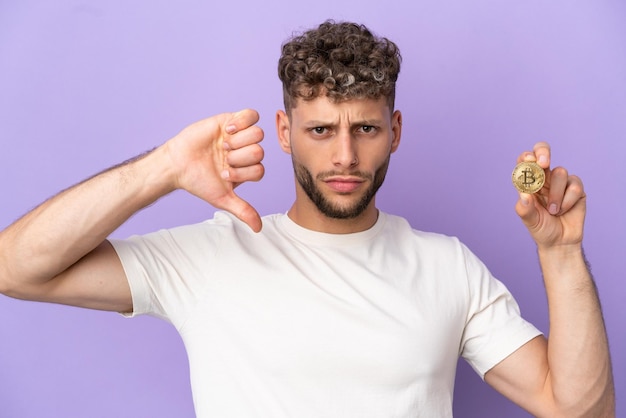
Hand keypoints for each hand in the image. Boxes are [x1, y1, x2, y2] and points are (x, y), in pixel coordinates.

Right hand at [164, 109, 264, 231]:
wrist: (177, 164)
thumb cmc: (199, 181)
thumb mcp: (222, 198)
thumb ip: (243, 210)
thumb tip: (258, 229)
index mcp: (247, 169)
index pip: (259, 170)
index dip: (242, 173)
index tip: (224, 174)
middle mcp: (246, 152)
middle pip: (260, 152)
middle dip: (239, 158)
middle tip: (222, 158)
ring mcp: (240, 136)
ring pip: (258, 135)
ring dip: (238, 142)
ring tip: (222, 145)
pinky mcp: (231, 120)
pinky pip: (251, 115)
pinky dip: (242, 123)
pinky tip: (227, 130)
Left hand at [514, 142, 585, 249]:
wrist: (559, 242)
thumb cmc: (541, 228)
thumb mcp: (529, 221)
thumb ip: (525, 208)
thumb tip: (524, 195)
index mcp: (528, 182)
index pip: (525, 162)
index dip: (527, 157)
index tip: (529, 160)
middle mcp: (543, 178)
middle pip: (543, 153)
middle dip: (543, 152)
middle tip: (544, 163)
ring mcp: (560, 182)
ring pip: (560, 173)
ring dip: (556, 194)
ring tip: (553, 211)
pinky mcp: (576, 189)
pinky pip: (574, 186)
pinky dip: (568, 200)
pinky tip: (564, 211)